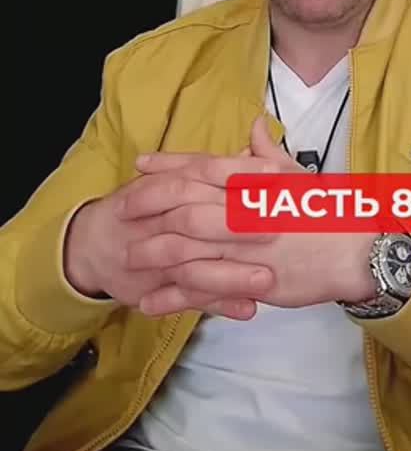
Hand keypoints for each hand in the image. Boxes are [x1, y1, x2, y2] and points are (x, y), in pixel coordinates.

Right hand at [62, 140, 280, 319]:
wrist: (94, 244)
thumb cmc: (143, 209)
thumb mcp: (176, 180)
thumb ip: (220, 168)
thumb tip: (257, 142)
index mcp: (172, 186)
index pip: (206, 172)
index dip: (239, 171)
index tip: (273, 171)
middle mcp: (163, 219)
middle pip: (200, 218)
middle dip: (238, 224)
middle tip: (277, 227)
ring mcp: (160, 257)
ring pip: (197, 266)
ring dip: (232, 273)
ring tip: (267, 278)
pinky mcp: (157, 288)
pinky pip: (190, 298)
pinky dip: (219, 304)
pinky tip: (247, 308)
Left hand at [127, 115, 376, 316]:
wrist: (360, 253)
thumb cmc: (329, 212)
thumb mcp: (300, 176)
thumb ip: (270, 153)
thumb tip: (254, 125)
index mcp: (256, 183)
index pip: (205, 167)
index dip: (169, 165)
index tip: (140, 164)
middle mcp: (247, 212)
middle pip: (185, 205)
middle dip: (149, 207)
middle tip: (121, 210)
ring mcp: (248, 249)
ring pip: (189, 248)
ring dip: (153, 253)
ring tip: (126, 258)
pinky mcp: (252, 282)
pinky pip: (206, 291)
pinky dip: (174, 296)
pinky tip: (150, 302)